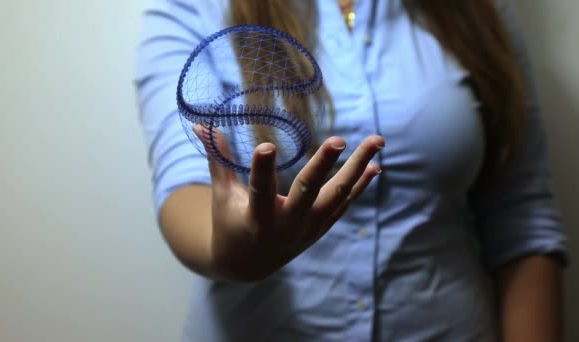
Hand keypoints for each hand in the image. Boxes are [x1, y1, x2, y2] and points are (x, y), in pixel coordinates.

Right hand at [194, 125, 383, 281]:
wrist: (248, 265)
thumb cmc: (230, 223)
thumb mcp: (221, 195)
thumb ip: (217, 160)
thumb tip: (201, 125)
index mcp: (256, 218)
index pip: (259, 191)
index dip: (262, 170)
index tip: (267, 147)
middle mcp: (286, 224)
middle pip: (308, 193)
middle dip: (323, 166)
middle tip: (338, 139)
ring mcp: (308, 228)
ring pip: (337, 197)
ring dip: (358, 169)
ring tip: (377, 141)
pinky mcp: (320, 229)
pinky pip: (344, 205)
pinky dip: (360, 186)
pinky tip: (376, 165)